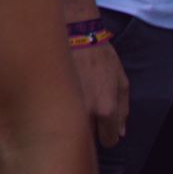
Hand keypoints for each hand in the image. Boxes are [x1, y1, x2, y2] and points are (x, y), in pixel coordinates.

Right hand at [61, 0, 128, 145]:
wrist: (73, 32)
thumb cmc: (100, 55)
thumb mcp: (121, 80)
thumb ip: (124, 109)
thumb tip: (121, 132)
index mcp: (106, 109)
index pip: (109, 141)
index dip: (108, 135)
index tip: (104, 127)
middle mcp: (85, 112)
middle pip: (88, 140)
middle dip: (89, 132)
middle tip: (87, 117)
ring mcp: (65, 104)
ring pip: (69, 128)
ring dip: (72, 123)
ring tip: (72, 110)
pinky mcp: (48, 96)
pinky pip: (55, 114)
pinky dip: (57, 111)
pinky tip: (58, 102)